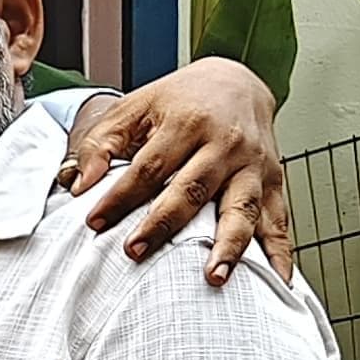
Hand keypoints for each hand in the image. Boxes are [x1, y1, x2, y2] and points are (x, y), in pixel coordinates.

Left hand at [59, 58, 289, 286]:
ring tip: (214, 277)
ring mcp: (253, 164)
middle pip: (193, 189)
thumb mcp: (134, 107)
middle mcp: (226, 143)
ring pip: (241, 207)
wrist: (237, 80)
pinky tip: (277, 279)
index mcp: (188, 122)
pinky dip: (280, 251)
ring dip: (229, 245)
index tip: (95, 222)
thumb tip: (79, 184)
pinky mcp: (273, 181)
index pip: (149, 166)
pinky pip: (278, 219)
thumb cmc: (180, 100)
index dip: (120, 196)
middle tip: (136, 252)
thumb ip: (101, 144)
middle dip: (164, 224)